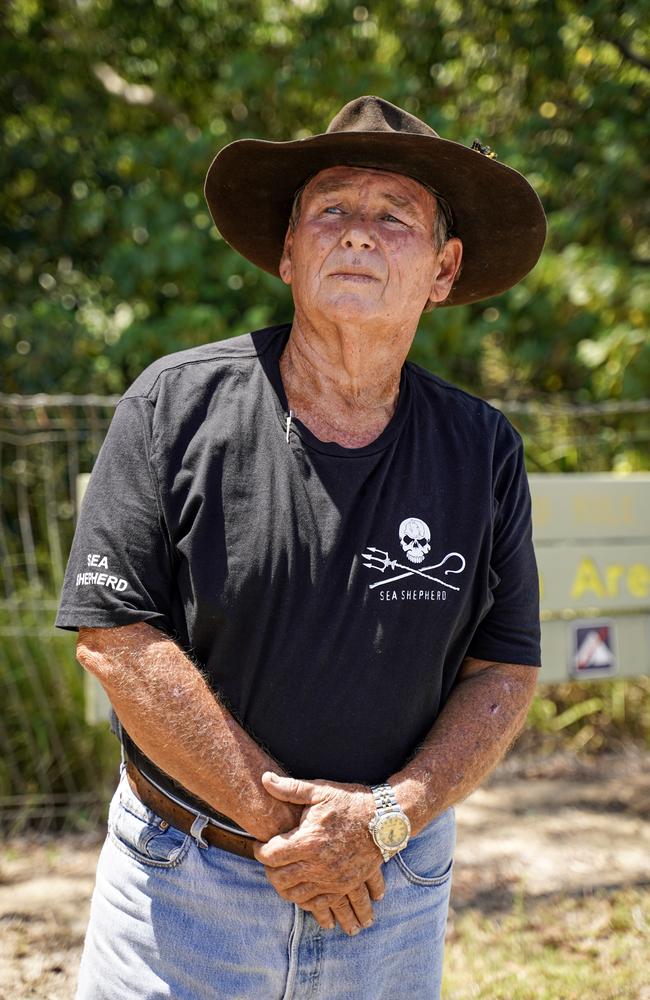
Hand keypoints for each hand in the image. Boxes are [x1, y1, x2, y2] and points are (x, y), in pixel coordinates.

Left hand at [253, 772, 383, 933]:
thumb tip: (265, 778)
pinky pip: (317, 904)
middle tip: (270, 860)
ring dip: (284, 887)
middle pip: (279, 879)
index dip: (259, 850)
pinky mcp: (343, 887)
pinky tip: (302, 889)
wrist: (384, 820)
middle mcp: (318, 865)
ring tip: (283, 873)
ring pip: (296, 896)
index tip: (260, 844)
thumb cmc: (350, 803)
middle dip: (269, 870)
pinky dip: (305, 900)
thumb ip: (290, 788)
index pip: (271, 856)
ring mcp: (332, 880)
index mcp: (309, 841)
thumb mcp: (320, 791)